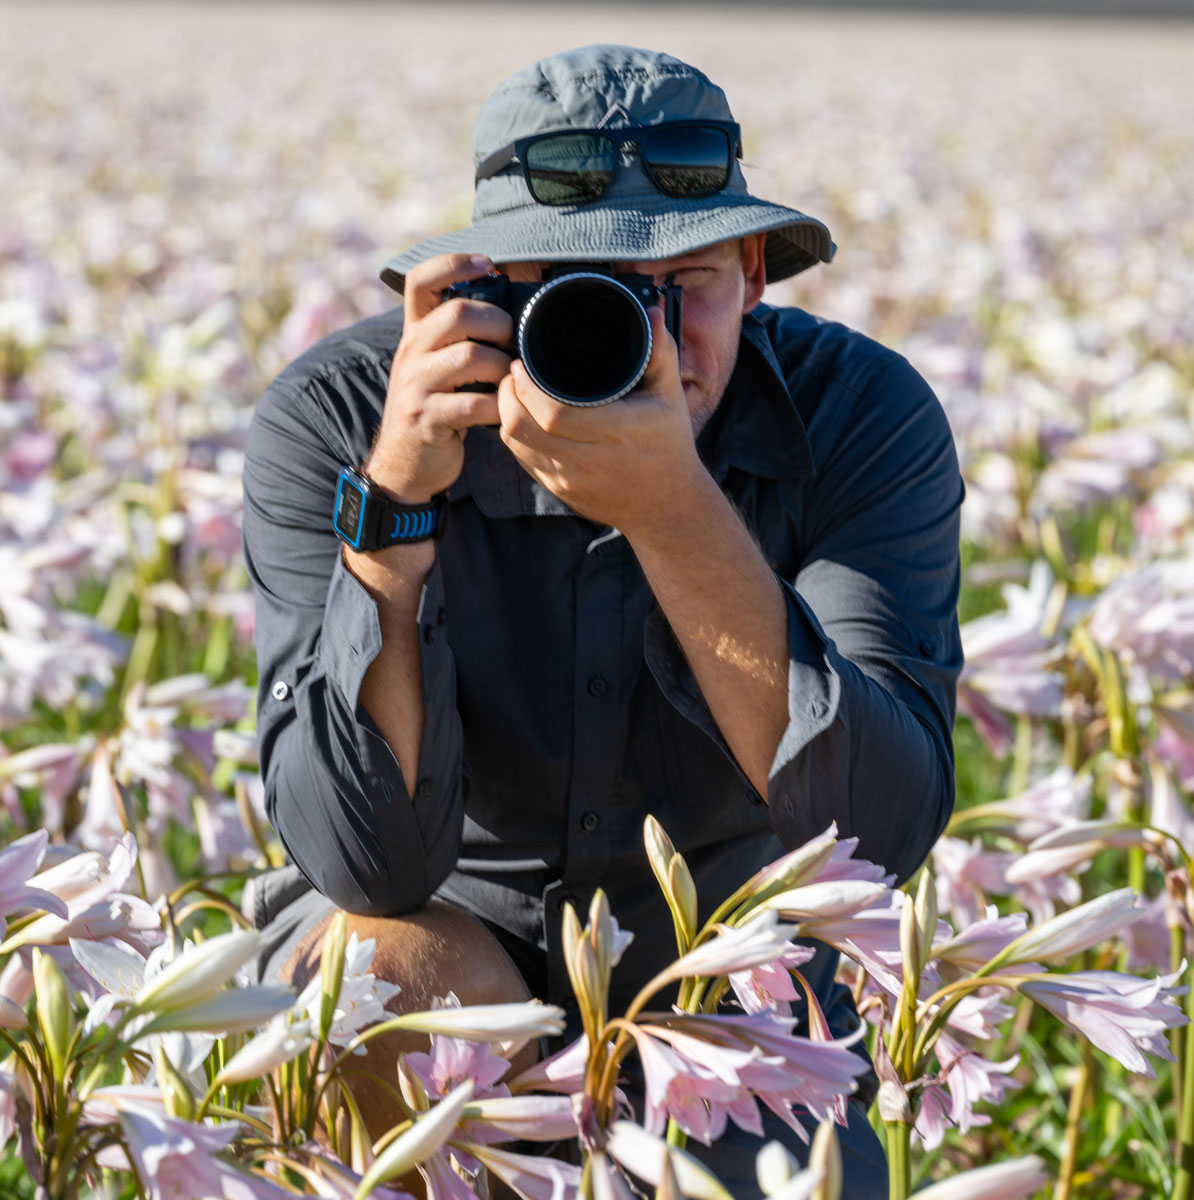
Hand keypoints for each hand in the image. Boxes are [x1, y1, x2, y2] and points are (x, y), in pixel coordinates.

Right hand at [367, 253, 512, 502]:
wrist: (403, 465)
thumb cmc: (434, 409)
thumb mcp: (435, 366)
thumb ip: (458, 338)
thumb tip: (508, 307)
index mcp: (414, 333)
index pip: (421, 279)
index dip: (455, 263)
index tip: (488, 264)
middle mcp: (411, 353)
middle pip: (459, 313)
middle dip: (498, 323)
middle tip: (512, 343)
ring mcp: (416, 386)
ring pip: (470, 356)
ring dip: (502, 367)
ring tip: (509, 380)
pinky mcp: (427, 419)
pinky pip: (473, 404)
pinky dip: (497, 407)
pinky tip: (501, 412)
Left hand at [496, 305, 712, 540]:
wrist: (667, 505)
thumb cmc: (669, 445)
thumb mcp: (671, 397)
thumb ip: (661, 352)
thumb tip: (650, 311)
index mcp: (616, 431)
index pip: (552, 413)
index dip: (526, 388)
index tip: (521, 364)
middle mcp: (589, 460)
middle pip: (523, 429)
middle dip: (507, 396)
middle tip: (512, 374)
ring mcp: (571, 480)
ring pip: (517, 446)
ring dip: (506, 415)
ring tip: (514, 392)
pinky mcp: (560, 491)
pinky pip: (523, 461)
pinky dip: (516, 436)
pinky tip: (523, 418)